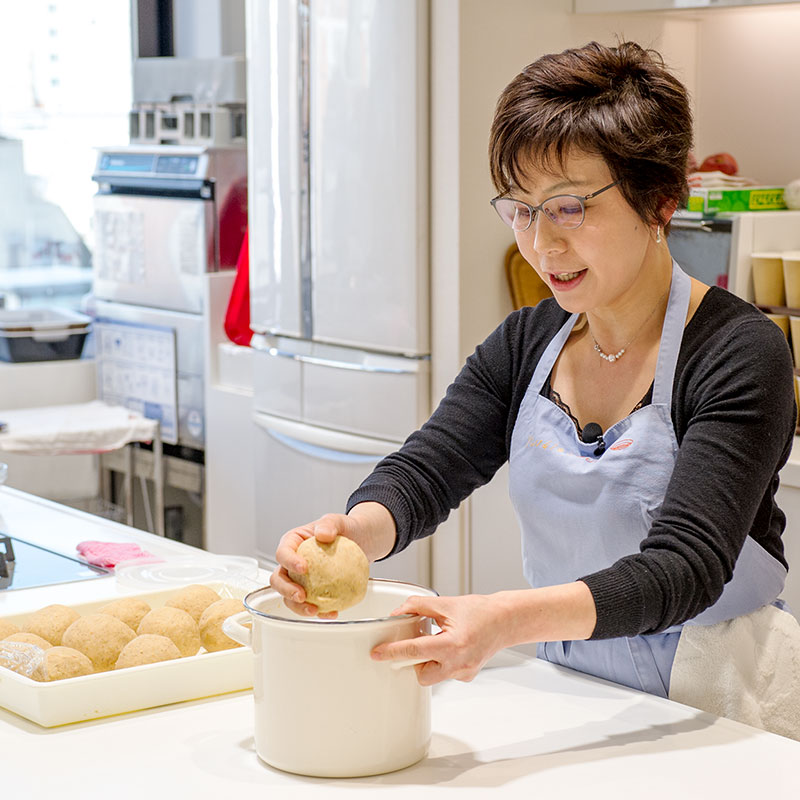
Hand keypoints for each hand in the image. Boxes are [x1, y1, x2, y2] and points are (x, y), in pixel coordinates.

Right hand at [269, 513, 356, 617]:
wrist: (361, 540)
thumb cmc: (345, 528)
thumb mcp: (338, 521)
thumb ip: (329, 524)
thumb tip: (322, 534)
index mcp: (293, 543)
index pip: (283, 553)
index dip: (289, 562)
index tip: (303, 568)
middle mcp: (292, 563)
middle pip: (278, 579)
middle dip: (286, 590)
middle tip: (301, 595)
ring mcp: (302, 579)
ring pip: (290, 597)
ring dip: (298, 607)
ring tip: (314, 610)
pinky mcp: (315, 591)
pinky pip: (312, 603)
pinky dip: (320, 611)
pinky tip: (331, 613)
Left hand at [370, 593, 510, 685]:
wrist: (505, 621)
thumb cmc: (480, 611)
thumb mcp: (446, 604)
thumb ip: (418, 606)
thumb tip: (398, 612)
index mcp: (452, 644)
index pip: (415, 651)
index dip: (392, 652)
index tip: (377, 653)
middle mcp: (459, 664)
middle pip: (421, 673)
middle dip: (414, 660)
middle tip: (419, 640)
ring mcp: (464, 673)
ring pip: (432, 676)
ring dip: (428, 661)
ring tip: (440, 640)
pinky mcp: (467, 676)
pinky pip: (445, 673)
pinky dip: (441, 662)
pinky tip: (451, 647)